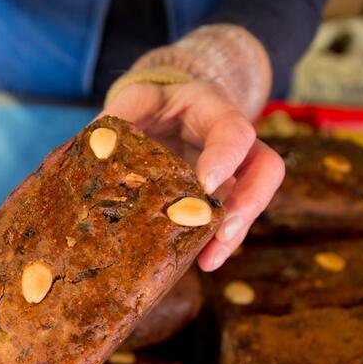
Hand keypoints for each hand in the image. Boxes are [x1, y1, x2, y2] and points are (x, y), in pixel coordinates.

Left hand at [102, 80, 284, 270]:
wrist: (157, 115)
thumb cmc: (147, 107)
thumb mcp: (133, 102)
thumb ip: (119, 118)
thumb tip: (97, 148)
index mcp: (211, 106)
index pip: (234, 129)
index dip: (225, 157)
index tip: (206, 185)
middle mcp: (233, 138)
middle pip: (266, 167)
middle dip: (248, 201)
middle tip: (221, 230)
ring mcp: (235, 169)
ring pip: (254, 198)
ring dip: (236, 232)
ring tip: (210, 259)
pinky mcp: (225, 195)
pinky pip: (232, 219)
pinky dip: (219, 241)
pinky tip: (202, 261)